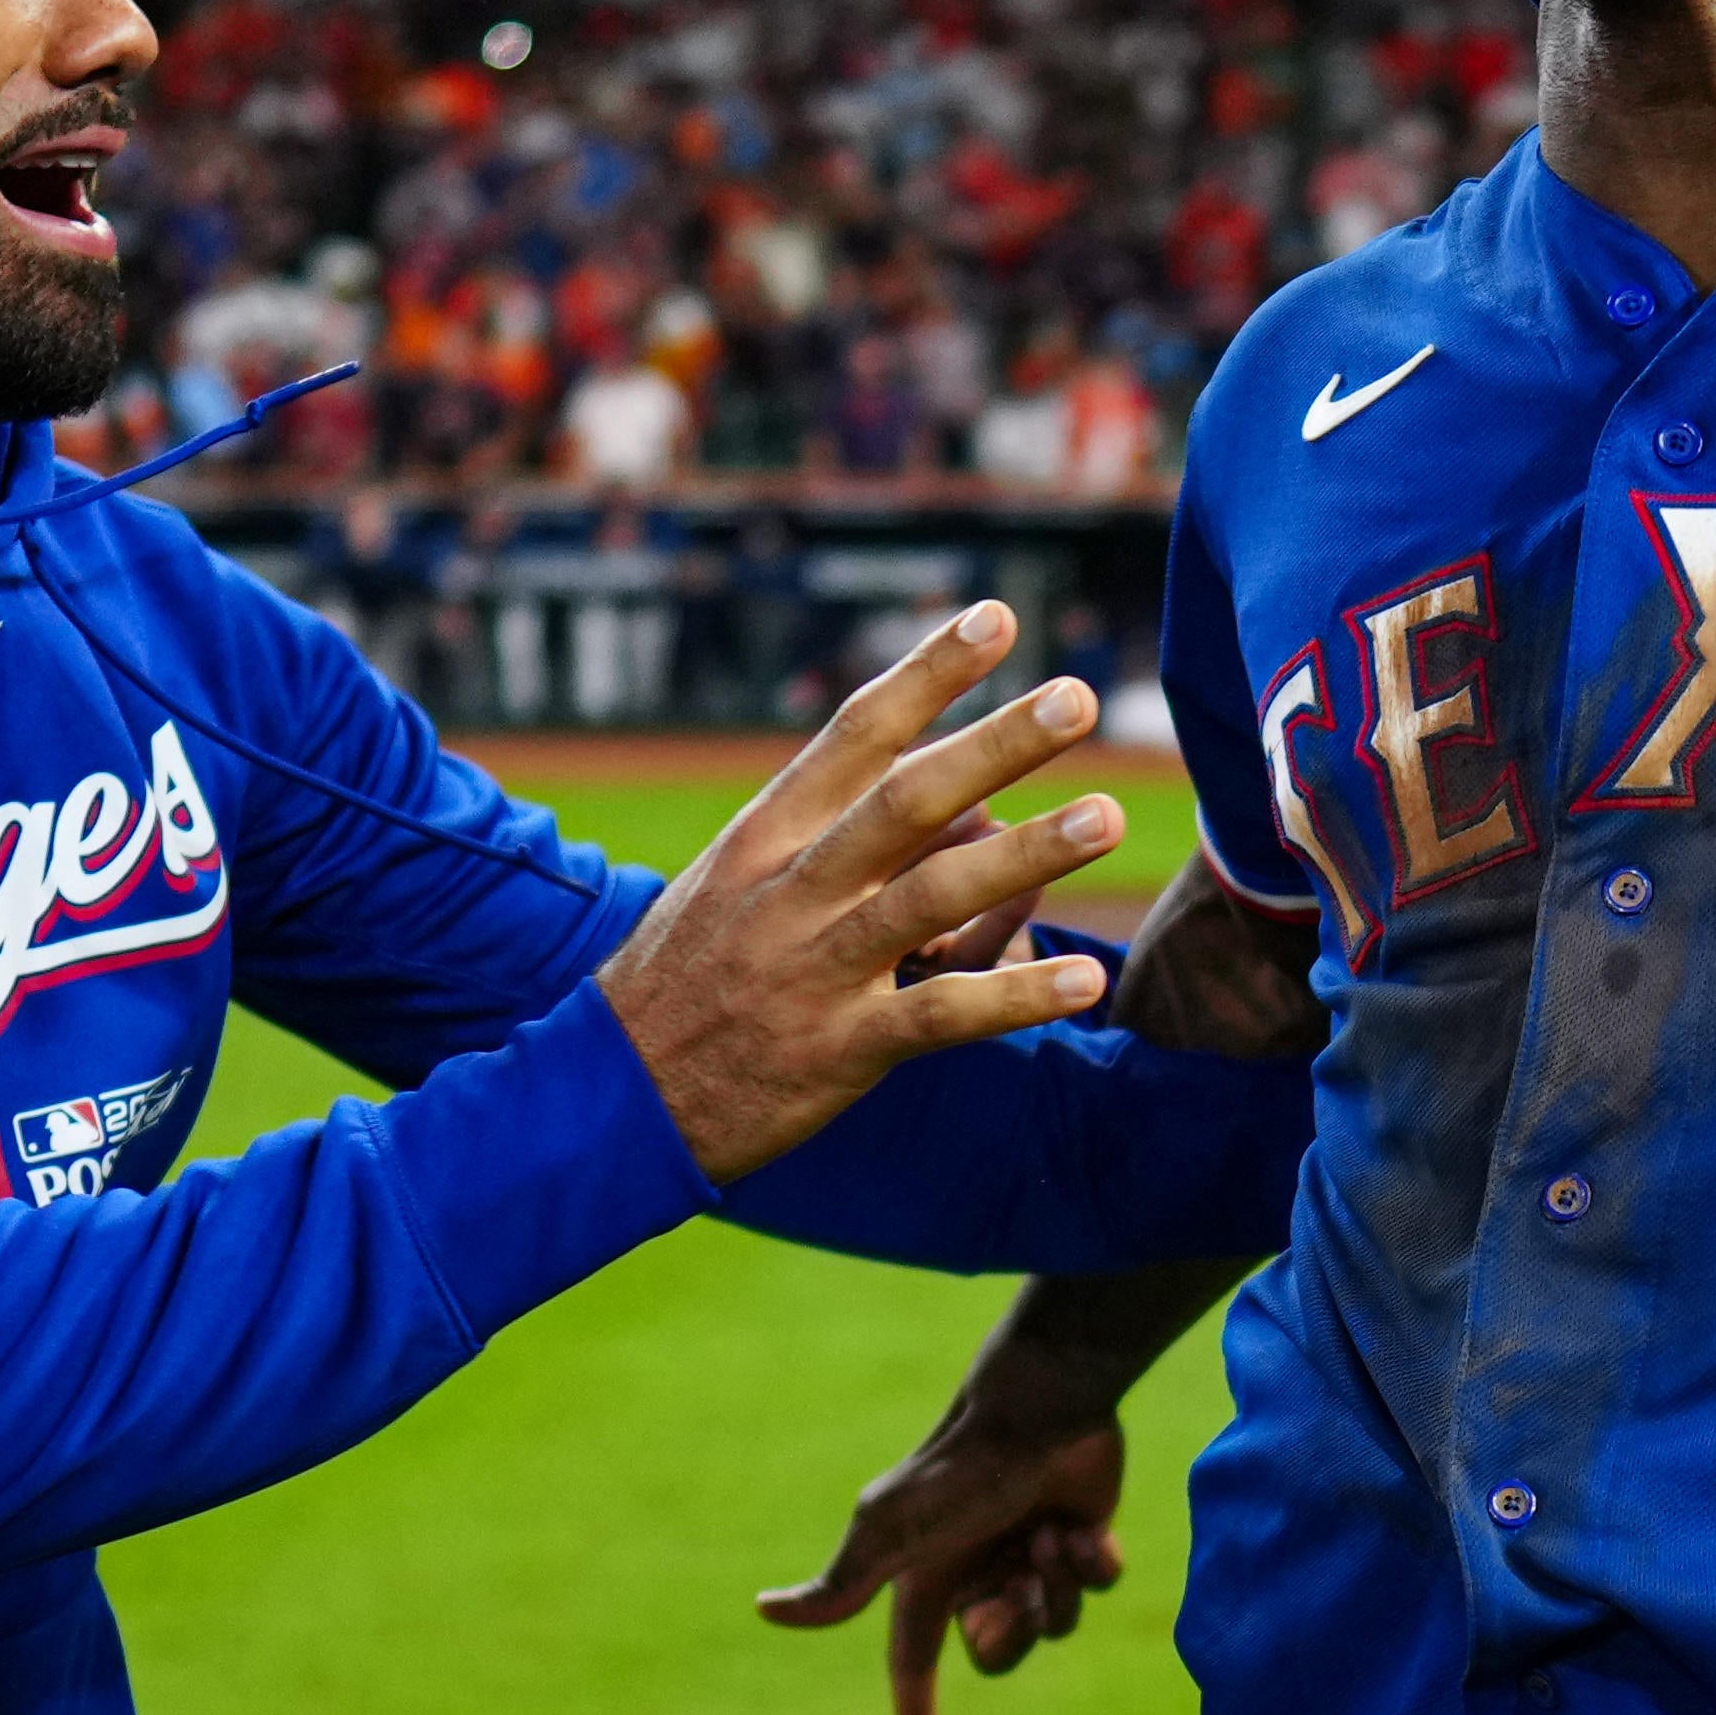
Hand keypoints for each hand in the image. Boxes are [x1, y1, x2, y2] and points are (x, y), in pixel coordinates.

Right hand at [595, 604, 1125, 1181]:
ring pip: (931, 897)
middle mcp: (792, 889)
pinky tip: (1085, 982)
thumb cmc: (689, 978)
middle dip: (994, 744)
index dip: (928, 673)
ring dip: (1025, 854)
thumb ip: (834, 842)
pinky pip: (940, 1016)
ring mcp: (814, 968)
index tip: (996, 617)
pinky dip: (1014, 997)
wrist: (609, 1097)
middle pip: (906, 800)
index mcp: (766, 836)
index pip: (856, 733)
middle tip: (1075, 698)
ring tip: (1106, 816)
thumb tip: (962, 809)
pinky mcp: (838, 1050)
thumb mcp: (734, 886)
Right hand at [752, 1335, 1146, 1714]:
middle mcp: (976, 1569)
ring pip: (1056, 1622)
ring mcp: (1029, 1553)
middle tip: (1019, 1582)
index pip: (912, 1658)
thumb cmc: (962, 1472)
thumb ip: (840, 1584)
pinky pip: (1098, 1586)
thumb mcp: (891, 1533)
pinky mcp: (1080, 1535)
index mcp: (927, 1577)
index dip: (916, 1710)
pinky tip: (1082, 1529)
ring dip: (1056, 1587)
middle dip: (1013, 1629)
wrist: (1041, 1408)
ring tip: (1050, 1539)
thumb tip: (764, 1610)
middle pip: (999, 1652)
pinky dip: (1093, 1564)